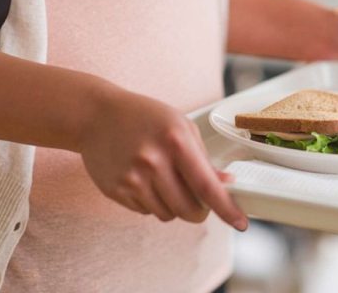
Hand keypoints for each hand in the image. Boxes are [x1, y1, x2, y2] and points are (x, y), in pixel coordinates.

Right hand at [78, 88, 247, 229]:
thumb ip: (203, 158)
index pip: (207, 185)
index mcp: (175, 141)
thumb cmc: (145, 117)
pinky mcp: (116, 190)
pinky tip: (144, 179)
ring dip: (174, 205)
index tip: (240, 223)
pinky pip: (146, 212)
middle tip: (198, 199)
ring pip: (168, 214)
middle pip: (189, 209)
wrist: (96, 115)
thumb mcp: (180, 126)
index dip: (226, 208)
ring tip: (164, 179)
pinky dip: (152, 202)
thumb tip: (225, 185)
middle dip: (199, 210)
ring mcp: (132, 178)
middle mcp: (153, 161)